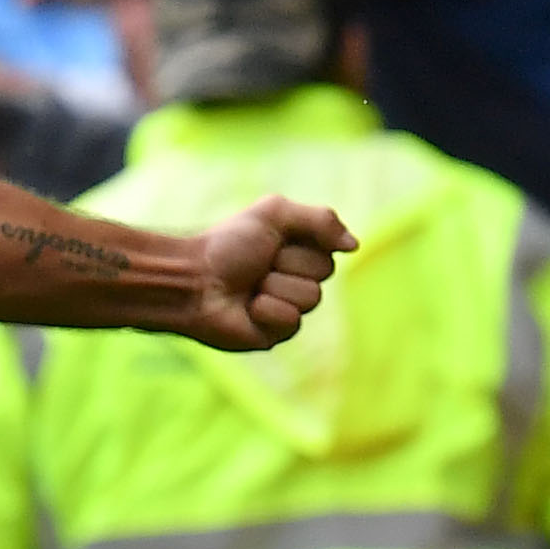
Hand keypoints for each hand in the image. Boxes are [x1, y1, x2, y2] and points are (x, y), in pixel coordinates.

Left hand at [186, 195, 356, 350]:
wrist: (193, 279)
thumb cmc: (227, 245)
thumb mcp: (274, 214)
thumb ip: (320, 220)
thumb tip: (356, 245)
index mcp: (299, 251)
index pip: (331, 248)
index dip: (303, 242)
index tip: (273, 239)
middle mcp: (297, 279)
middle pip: (324, 273)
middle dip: (287, 262)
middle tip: (258, 263)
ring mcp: (288, 308)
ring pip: (310, 298)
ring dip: (275, 286)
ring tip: (250, 286)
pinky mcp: (276, 334)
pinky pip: (293, 321)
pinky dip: (267, 310)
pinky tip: (248, 308)